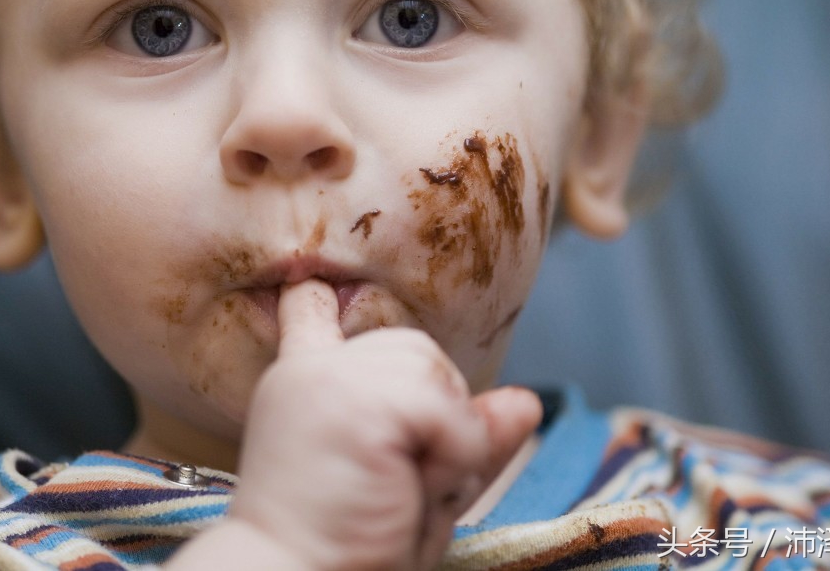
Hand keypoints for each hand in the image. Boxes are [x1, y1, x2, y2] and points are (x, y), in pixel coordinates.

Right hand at [225, 279, 540, 570]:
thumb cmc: (347, 547)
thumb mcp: (414, 484)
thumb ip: (463, 436)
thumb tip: (526, 401)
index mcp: (303, 385)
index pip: (308, 314)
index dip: (316, 301)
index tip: (307, 285)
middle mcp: (310, 371)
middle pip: (417, 350)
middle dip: (437, 411)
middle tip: (398, 483)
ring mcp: (330, 378)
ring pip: (438, 373)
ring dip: (447, 439)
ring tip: (400, 489)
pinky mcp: (358, 400)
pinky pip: (452, 415)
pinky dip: (454, 459)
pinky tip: (407, 491)